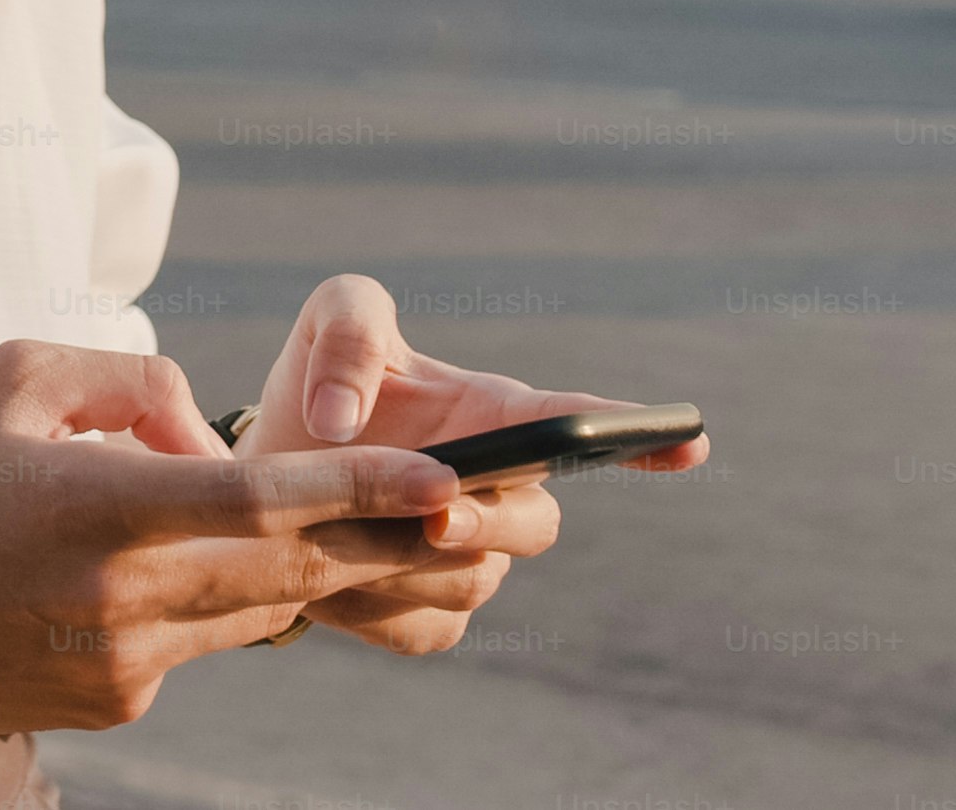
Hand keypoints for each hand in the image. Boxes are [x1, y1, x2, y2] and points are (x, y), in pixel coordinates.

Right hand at [0, 338, 467, 732]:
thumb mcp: (16, 379)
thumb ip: (133, 382)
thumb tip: (213, 434)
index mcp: (101, 508)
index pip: (264, 500)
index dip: (367, 488)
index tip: (448, 480)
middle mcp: (124, 598)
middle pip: (294, 568)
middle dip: (389, 539)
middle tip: (474, 511)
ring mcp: (126, 665)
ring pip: (260, 608)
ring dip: (309, 566)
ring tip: (365, 523)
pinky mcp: (119, 704)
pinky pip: (204, 640)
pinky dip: (218, 597)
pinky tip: (180, 567)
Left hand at [236, 274, 709, 653]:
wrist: (265, 467)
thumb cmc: (321, 383)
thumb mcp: (332, 323)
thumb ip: (349, 338)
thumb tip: (345, 420)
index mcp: (494, 413)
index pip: (579, 424)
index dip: (639, 433)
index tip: (690, 439)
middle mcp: (501, 491)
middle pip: (537, 523)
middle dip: (496, 521)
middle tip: (440, 517)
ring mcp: (472, 559)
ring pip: (475, 583)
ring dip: (408, 566)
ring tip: (333, 531)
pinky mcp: (429, 616)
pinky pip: (425, 630)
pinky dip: (374, 609)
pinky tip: (328, 578)